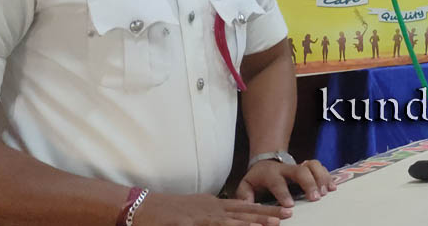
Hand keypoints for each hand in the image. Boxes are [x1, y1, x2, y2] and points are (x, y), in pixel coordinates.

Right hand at [133, 191, 290, 225]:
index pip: (242, 206)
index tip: (280, 212)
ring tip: (272, 224)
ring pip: (231, 220)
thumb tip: (228, 220)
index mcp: (212, 204)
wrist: (141, 206)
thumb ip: (211, 216)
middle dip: (266, 215)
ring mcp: (199, 216)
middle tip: (287, 216)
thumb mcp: (193, 212)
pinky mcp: (187, 224)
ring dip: (252, 222)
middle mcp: (210, 208)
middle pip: (243, 211)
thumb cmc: (167, 211)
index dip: (261, 210)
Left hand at [236, 159, 335, 207]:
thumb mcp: (247, 185)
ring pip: (312, 165)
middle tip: (315, 198)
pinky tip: (333, 187)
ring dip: (321, 178)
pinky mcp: (308, 168)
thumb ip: (245, 195)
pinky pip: (320, 167)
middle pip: (300, 170)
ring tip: (326, 192)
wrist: (266, 161)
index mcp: (271, 173)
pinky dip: (328, 176)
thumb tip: (247, 205)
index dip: (283, 193)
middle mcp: (287, 168)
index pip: (277, 182)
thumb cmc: (258, 178)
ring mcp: (299, 166)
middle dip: (309, 183)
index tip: (289, 205)